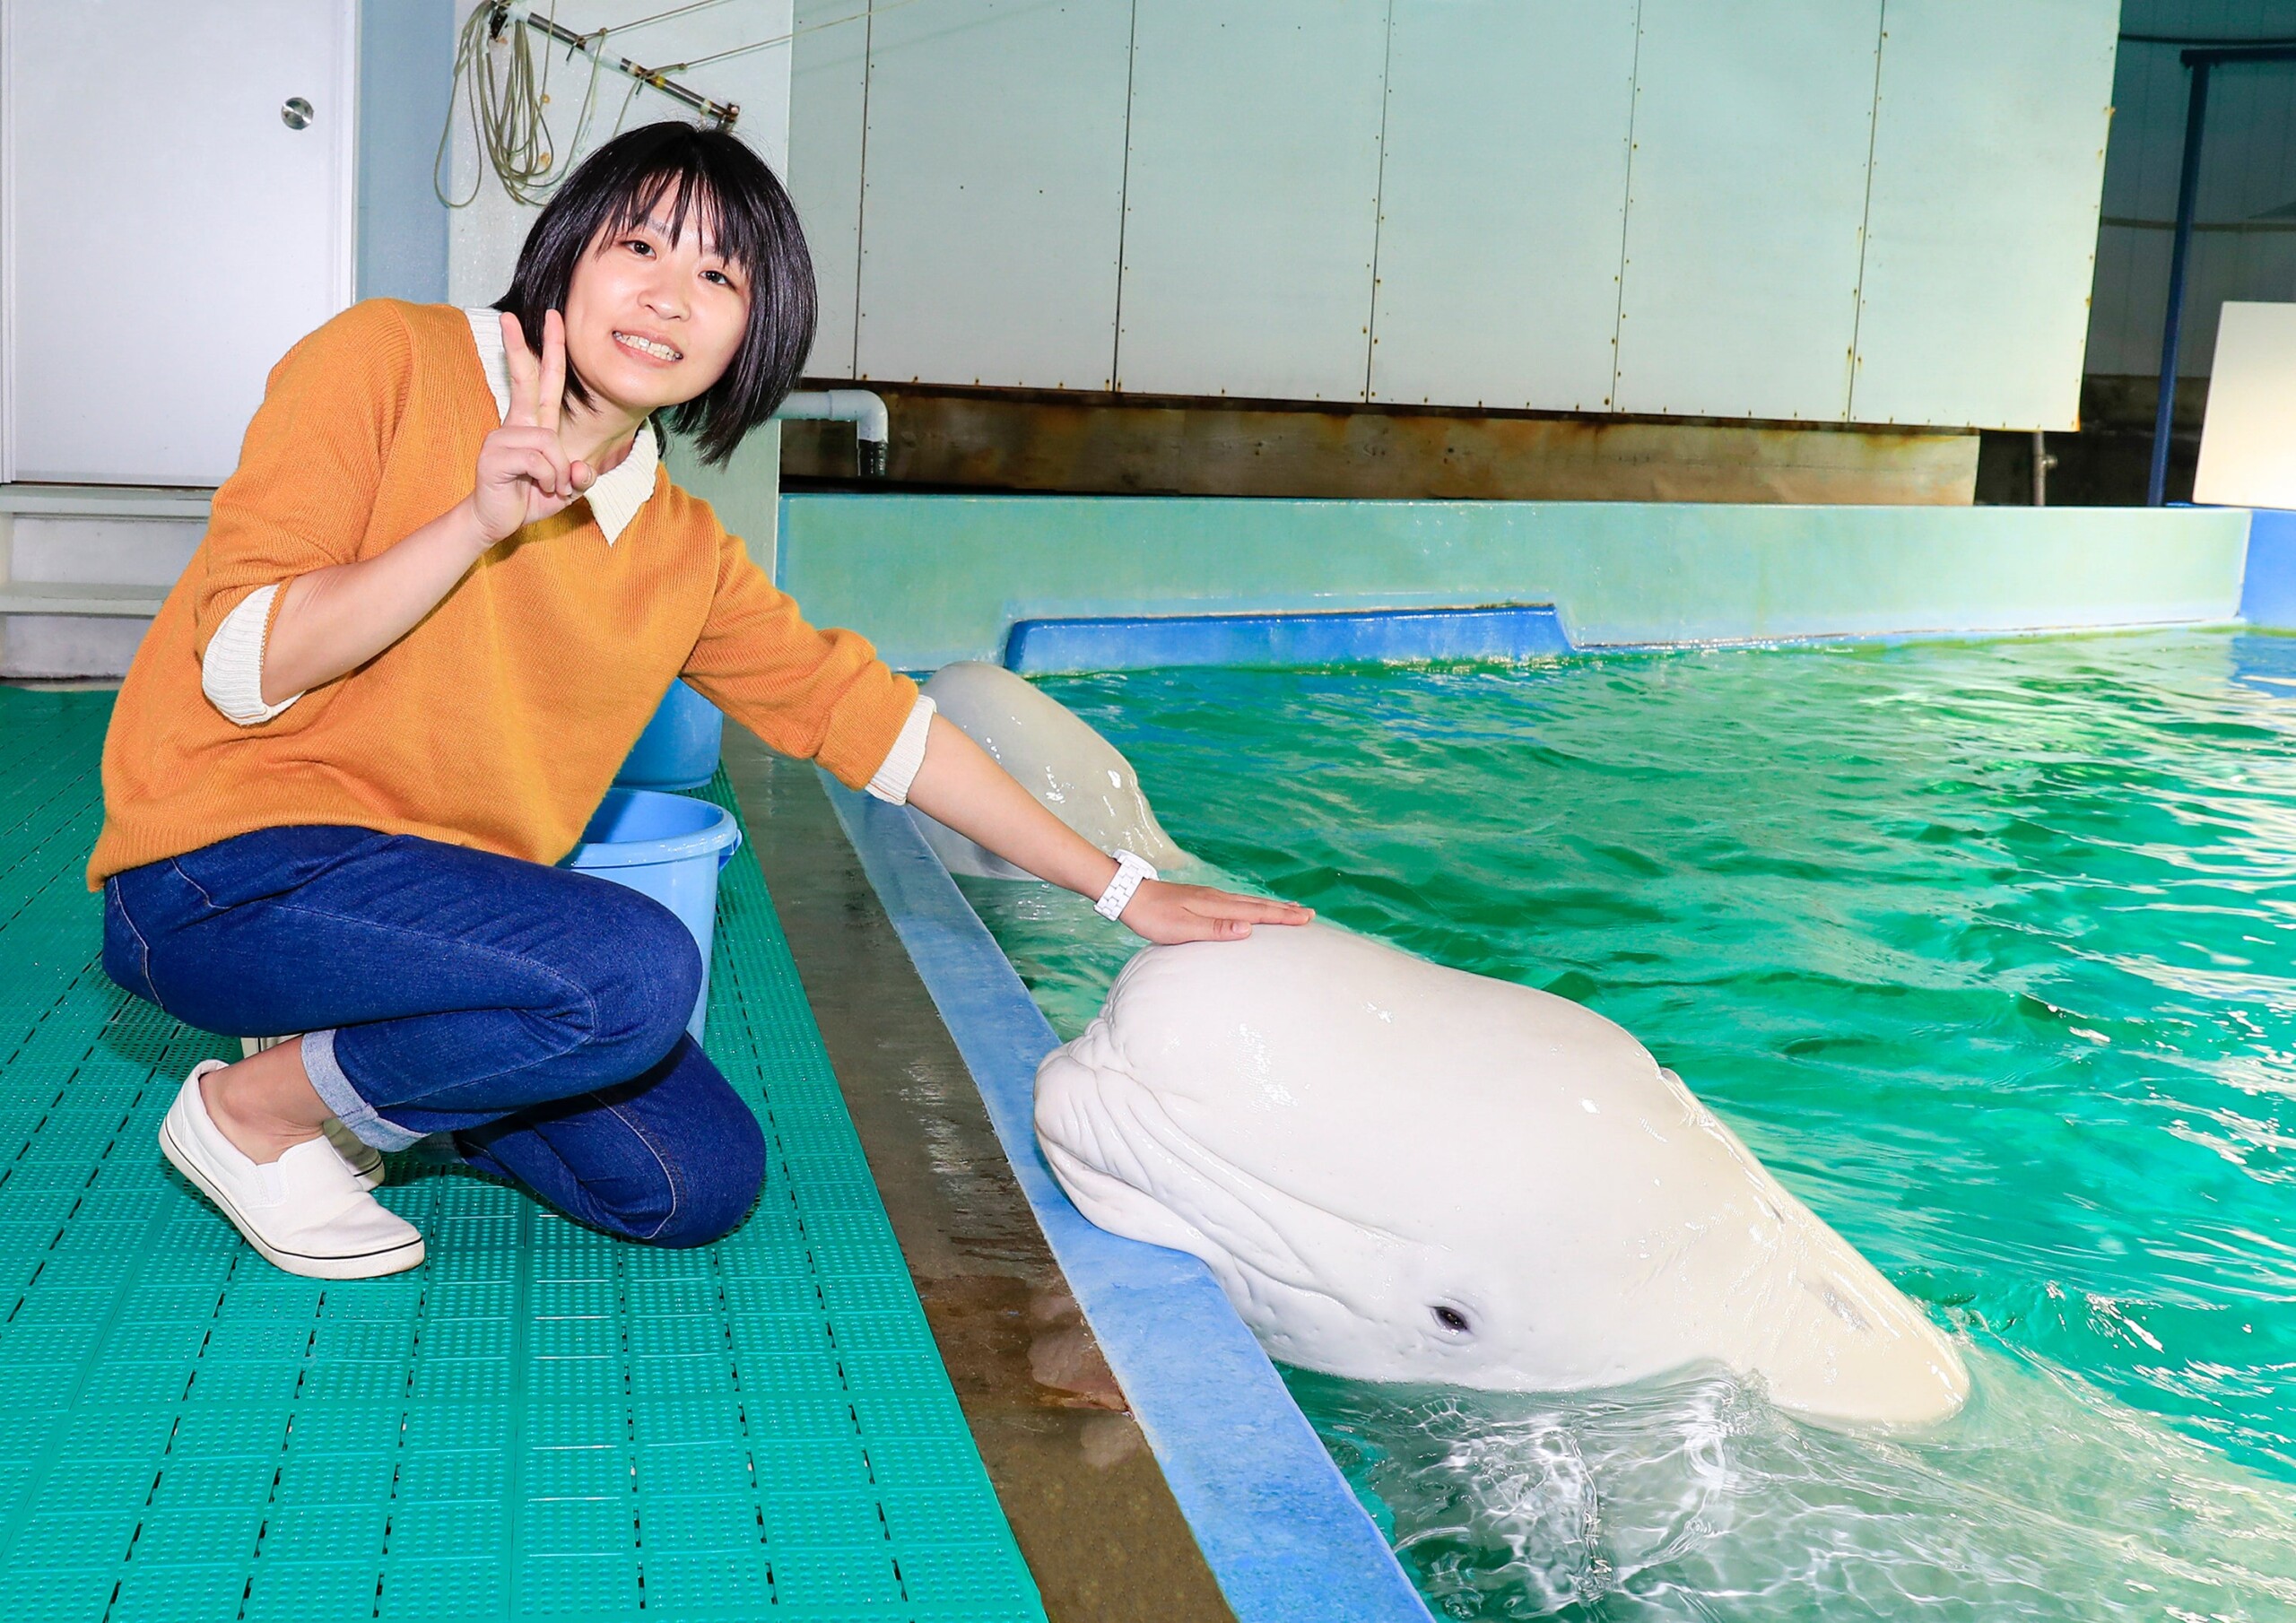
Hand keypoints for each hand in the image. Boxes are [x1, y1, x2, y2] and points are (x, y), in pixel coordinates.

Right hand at [470, 310, 595, 546]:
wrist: (497, 521)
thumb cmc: (531, 498)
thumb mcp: (566, 488)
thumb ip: (580, 477)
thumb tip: (580, 469)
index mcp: (534, 424)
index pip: (542, 381)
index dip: (548, 350)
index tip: (550, 318)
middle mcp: (516, 425)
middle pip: (524, 380)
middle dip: (520, 347)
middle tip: (509, 316)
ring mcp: (502, 438)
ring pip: (549, 443)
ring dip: (558, 472)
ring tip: (548, 486)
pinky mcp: (494, 455)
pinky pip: (538, 460)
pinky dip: (547, 479)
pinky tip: (537, 489)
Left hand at [1118, 880, 1311, 943]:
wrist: (1130, 896)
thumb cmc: (1153, 916)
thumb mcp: (1182, 927)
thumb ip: (1215, 929)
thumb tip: (1248, 928)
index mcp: (1216, 905)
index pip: (1257, 912)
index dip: (1283, 917)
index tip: (1307, 919)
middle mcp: (1218, 898)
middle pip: (1258, 905)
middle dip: (1285, 910)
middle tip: (1310, 914)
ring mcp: (1210, 897)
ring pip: (1249, 902)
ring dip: (1272, 907)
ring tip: (1291, 909)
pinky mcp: (1202, 899)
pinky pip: (1237, 903)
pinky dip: (1254, 906)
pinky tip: (1252, 909)